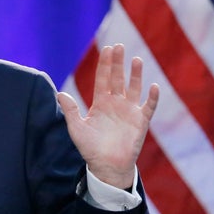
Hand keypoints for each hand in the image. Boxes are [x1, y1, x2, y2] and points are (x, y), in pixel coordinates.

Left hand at [55, 44, 159, 189]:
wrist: (107, 167)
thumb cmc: (90, 148)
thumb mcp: (77, 128)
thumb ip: (70, 110)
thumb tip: (59, 93)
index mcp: (101, 103)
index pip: (103, 79)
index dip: (104, 64)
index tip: (106, 49)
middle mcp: (116, 104)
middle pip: (117, 78)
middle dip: (118, 63)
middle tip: (119, 46)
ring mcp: (129, 111)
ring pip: (134, 88)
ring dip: (135, 75)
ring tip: (136, 60)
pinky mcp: (140, 121)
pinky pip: (148, 107)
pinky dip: (152, 97)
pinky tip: (154, 86)